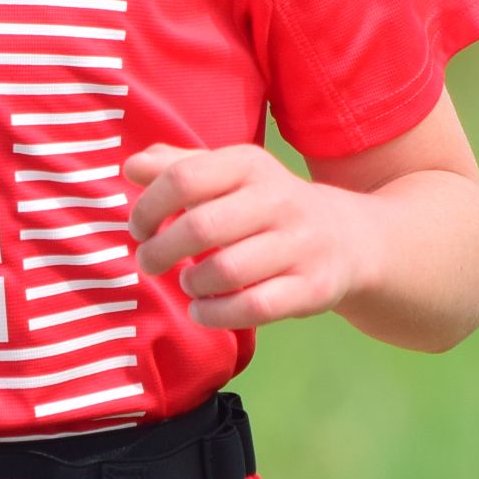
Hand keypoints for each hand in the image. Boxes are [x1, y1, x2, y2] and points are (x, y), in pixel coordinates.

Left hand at [122, 142, 374, 331]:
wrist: (348, 238)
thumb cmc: (266, 206)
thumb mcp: (228, 176)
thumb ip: (178, 167)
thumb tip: (131, 168)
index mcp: (249, 164)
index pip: (183, 178)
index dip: (148, 207)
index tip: (139, 228)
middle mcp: (278, 199)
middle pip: (200, 227)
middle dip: (160, 251)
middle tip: (149, 262)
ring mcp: (299, 244)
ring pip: (225, 271)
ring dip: (191, 283)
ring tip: (187, 282)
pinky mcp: (312, 287)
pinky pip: (253, 308)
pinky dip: (215, 314)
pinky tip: (202, 309)